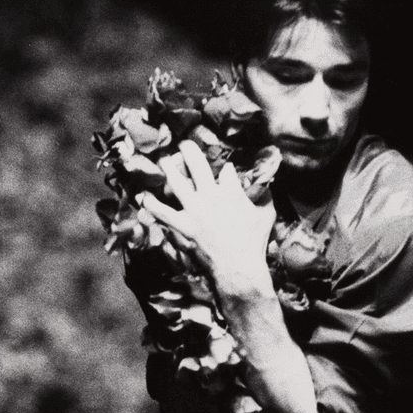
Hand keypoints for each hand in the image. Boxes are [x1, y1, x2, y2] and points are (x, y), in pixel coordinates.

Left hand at [140, 141, 276, 301]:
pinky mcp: (183, 227)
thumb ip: (266, 197)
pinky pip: (163, 213)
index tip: (224, 170)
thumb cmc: (253, 243)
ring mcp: (194, 211)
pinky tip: (144, 197)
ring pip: (177, 182)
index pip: (225, 170)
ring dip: (169, 168)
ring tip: (163, 160)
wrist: (238, 268)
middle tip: (184, 144)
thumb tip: (268, 186)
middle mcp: (210, 196)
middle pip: (196, 164)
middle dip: (189, 150)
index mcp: (231, 191)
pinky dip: (152, 205)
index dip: (225, 168)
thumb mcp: (266, 215)